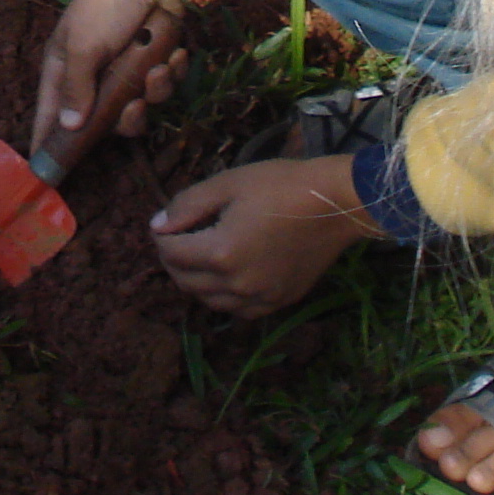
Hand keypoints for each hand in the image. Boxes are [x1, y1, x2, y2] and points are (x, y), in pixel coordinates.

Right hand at [34, 0, 188, 150]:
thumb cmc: (103, 6)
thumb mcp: (82, 45)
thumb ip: (76, 88)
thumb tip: (69, 128)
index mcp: (65, 71)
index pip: (51, 116)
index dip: (50, 143)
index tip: (50, 174)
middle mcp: (94, 76)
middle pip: (106, 122)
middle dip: (125, 118)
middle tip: (133, 107)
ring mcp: (126, 70)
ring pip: (140, 107)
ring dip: (153, 91)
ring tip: (158, 68)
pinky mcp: (153, 61)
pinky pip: (164, 86)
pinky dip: (172, 73)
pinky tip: (173, 54)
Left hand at [150, 153, 377, 317]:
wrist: (335, 203)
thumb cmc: (280, 185)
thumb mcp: (227, 184)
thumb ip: (187, 205)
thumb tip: (158, 225)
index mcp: (221, 253)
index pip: (172, 253)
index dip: (161, 237)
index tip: (163, 222)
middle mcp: (238, 285)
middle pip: (187, 282)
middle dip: (173, 260)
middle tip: (176, 237)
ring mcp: (261, 298)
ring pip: (210, 301)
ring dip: (196, 281)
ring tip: (198, 254)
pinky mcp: (280, 302)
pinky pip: (239, 310)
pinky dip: (224, 296)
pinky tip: (227, 275)